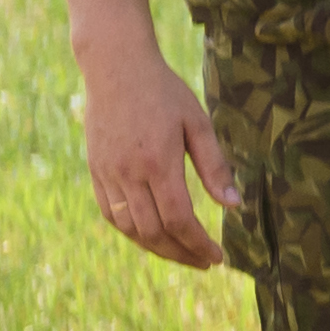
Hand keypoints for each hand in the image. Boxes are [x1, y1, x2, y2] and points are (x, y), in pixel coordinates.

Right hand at [75, 36, 239, 268]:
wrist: (116, 68)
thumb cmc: (164, 92)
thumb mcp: (197, 123)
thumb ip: (215, 167)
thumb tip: (234, 205)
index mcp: (158, 162)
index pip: (179, 220)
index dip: (198, 244)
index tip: (217, 257)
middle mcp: (129, 173)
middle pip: (154, 232)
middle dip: (181, 253)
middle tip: (204, 262)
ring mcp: (107, 174)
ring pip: (130, 228)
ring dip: (157, 248)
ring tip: (182, 254)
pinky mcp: (95, 170)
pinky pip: (111, 213)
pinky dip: (132, 232)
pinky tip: (152, 236)